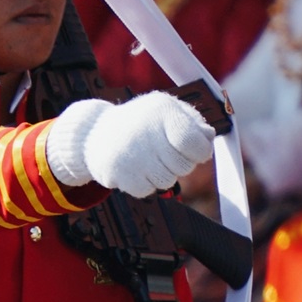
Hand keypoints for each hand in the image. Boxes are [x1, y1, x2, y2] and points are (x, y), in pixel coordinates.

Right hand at [46, 92, 215, 198]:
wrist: (94, 133)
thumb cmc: (140, 122)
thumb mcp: (166, 110)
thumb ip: (193, 122)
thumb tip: (207, 138)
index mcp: (163, 111)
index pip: (197, 144)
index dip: (200, 152)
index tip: (192, 150)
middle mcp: (147, 131)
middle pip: (184, 166)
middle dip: (179, 163)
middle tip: (164, 154)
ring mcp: (131, 153)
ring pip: (166, 181)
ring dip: (162, 175)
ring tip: (148, 160)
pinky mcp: (117, 173)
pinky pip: (146, 191)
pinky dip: (143, 184)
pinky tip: (134, 169)